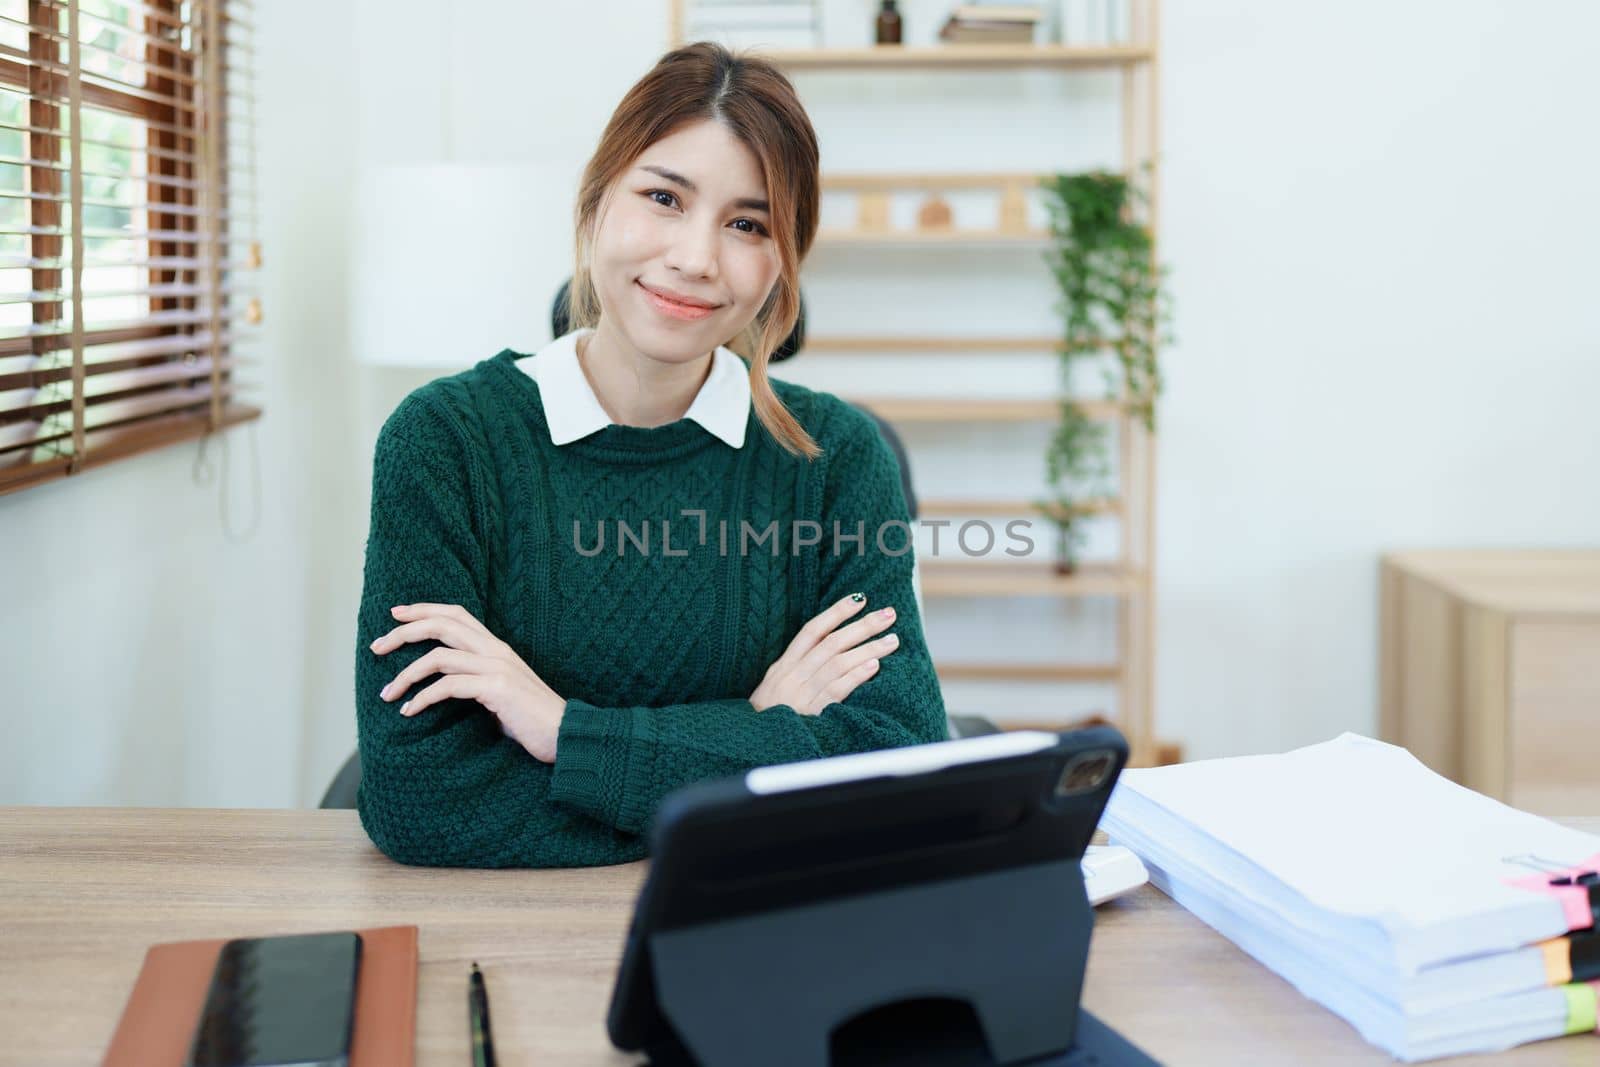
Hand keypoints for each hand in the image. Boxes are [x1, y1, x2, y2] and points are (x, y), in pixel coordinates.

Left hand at [371, 603, 565, 762]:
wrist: (565, 734)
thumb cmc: (532, 719)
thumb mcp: (502, 691)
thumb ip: (478, 680)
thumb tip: (445, 686)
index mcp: (497, 647)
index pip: (456, 614)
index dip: (424, 609)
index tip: (396, 615)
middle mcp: (496, 650)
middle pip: (442, 625)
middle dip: (404, 633)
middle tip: (377, 647)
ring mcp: (497, 667)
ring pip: (438, 656)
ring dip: (406, 674)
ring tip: (388, 694)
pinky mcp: (496, 688)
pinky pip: (448, 686)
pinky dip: (423, 698)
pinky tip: (410, 711)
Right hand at [749, 592, 899, 715]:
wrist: (754, 743)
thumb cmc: (768, 714)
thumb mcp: (775, 684)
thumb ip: (798, 666)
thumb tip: (830, 647)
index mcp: (785, 664)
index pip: (813, 630)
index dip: (836, 612)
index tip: (860, 599)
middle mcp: (793, 674)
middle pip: (832, 643)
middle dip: (863, 626)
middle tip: (889, 614)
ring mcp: (802, 692)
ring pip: (839, 663)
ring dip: (868, 649)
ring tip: (892, 640)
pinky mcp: (812, 712)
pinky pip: (837, 690)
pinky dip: (856, 676)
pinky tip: (874, 666)